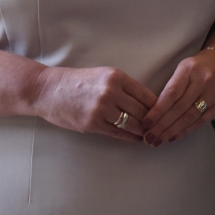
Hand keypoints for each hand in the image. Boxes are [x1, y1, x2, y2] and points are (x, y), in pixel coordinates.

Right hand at [33, 65, 157, 142]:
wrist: (49, 90)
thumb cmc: (78, 82)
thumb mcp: (104, 75)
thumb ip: (124, 87)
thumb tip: (147, 101)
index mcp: (116, 77)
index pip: (146, 94)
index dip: (158, 106)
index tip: (166, 113)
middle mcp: (111, 92)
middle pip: (142, 110)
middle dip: (153, 121)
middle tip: (162, 128)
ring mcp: (101, 109)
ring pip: (132, 123)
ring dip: (144, 131)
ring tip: (152, 135)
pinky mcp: (92, 124)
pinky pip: (118, 133)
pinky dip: (130, 137)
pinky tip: (137, 139)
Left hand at [140, 48, 214, 146]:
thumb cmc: (200, 67)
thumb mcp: (184, 68)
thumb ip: (172, 87)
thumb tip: (154, 113)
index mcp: (190, 69)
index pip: (171, 94)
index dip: (157, 111)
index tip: (146, 123)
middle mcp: (204, 80)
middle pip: (179, 108)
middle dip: (162, 125)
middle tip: (149, 137)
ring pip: (190, 117)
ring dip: (172, 131)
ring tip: (159, 140)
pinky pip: (201, 121)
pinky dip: (186, 130)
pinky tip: (174, 136)